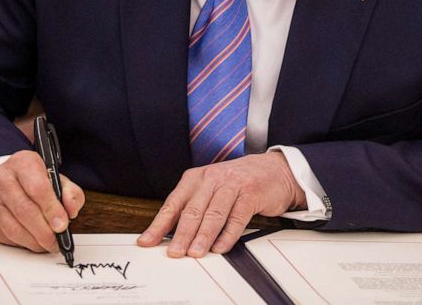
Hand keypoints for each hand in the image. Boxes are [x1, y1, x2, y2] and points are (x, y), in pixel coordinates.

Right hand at [0, 150, 85, 252]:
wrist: (8, 181)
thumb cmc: (35, 181)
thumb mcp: (57, 179)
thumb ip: (70, 193)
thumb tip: (71, 210)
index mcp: (23, 163)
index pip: (37, 188)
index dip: (51, 209)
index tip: (62, 225)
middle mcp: (2, 178)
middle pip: (24, 210)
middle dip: (44, 230)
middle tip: (56, 241)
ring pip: (13, 227)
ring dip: (34, 241)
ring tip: (48, 244)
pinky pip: (6, 236)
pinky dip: (23, 243)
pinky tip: (34, 241)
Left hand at [138, 153, 305, 257]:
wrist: (273, 169)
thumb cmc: (237, 182)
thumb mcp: (210, 188)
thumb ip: (192, 207)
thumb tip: (169, 235)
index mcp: (195, 178)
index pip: (173, 204)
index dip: (159, 224)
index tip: (147, 242)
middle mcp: (211, 179)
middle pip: (193, 210)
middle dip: (181, 234)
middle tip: (174, 252)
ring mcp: (232, 185)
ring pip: (214, 214)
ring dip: (203, 236)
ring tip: (195, 253)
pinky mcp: (251, 194)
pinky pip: (237, 217)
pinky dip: (228, 234)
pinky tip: (220, 247)